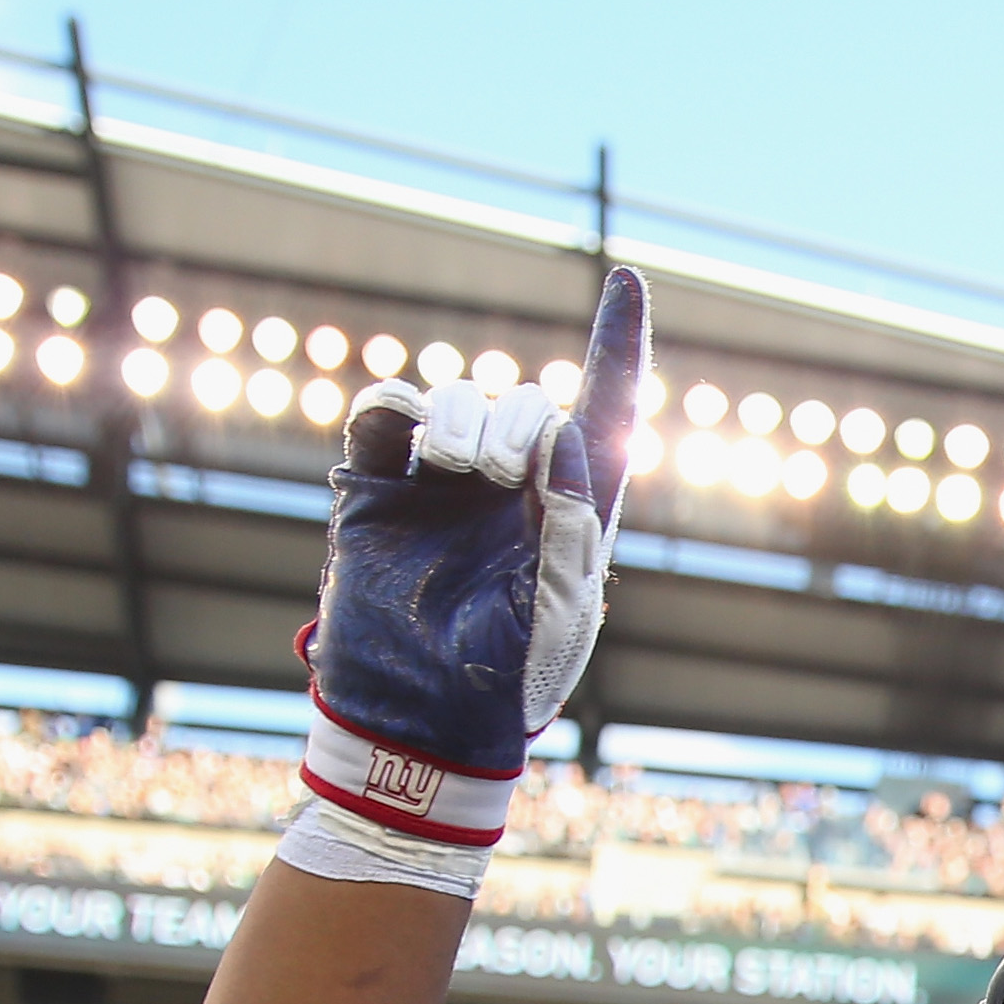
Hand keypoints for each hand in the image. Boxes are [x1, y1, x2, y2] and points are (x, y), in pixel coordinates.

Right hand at [299, 267, 649, 841]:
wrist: (412, 722)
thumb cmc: (501, 680)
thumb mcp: (558, 611)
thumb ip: (571, 522)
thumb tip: (565, 432)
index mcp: (568, 509)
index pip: (604, 411)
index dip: (616, 345)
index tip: (627, 281)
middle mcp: (507, 485)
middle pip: (525, 399)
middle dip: (518, 418)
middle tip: (497, 476)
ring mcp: (439, 483)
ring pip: (456, 394)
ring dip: (461, 414)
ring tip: (454, 469)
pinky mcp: (377, 486)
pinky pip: (385, 410)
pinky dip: (397, 410)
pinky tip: (411, 449)